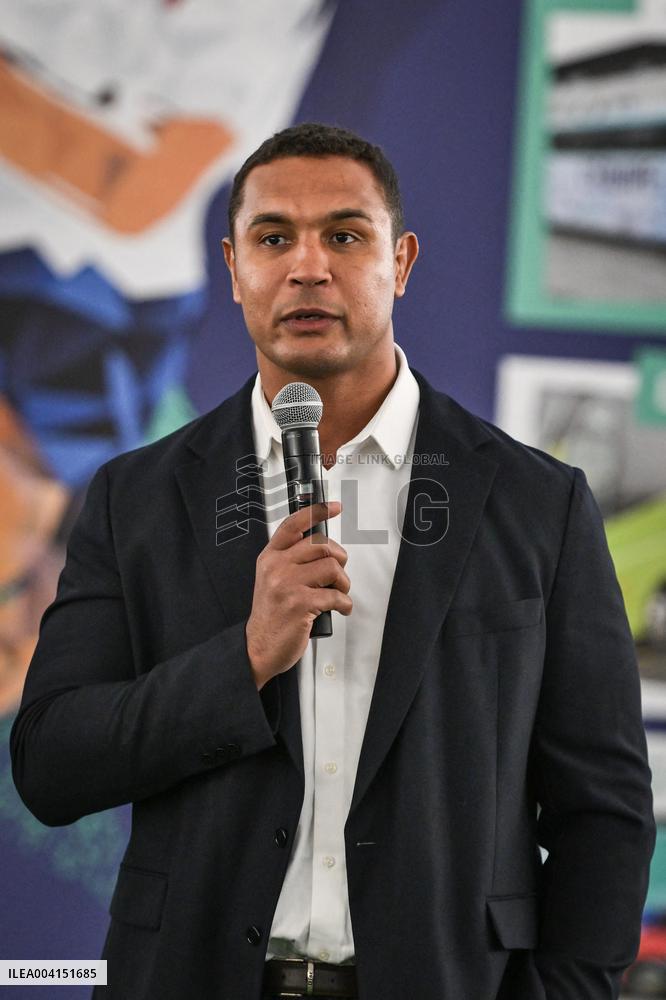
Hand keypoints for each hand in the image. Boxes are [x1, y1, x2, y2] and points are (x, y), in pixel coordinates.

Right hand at [245, 501, 351, 688]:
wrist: (259, 647)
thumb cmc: (271, 614)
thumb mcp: (272, 579)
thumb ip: (291, 560)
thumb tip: (323, 548)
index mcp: (270, 557)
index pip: (294, 524)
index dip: (316, 511)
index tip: (333, 506)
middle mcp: (277, 566)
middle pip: (322, 545)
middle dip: (339, 558)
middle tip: (339, 574)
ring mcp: (287, 584)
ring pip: (332, 568)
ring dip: (344, 583)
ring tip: (338, 593)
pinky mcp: (300, 603)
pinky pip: (336, 596)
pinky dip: (345, 604)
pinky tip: (340, 609)